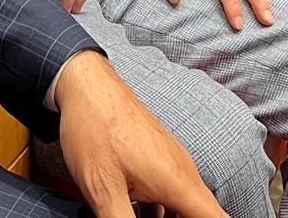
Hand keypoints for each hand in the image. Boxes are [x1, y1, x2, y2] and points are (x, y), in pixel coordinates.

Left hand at [56, 50, 227, 216]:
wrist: (86, 84)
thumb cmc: (94, 126)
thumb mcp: (103, 189)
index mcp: (177, 181)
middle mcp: (182, 171)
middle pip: (201, 214)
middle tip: (142, 217)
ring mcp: (171, 162)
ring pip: (182, 205)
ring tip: (136, 216)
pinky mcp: (158, 158)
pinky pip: (168, 193)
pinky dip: (159, 210)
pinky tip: (133, 212)